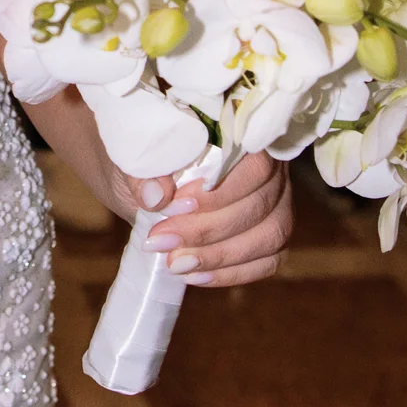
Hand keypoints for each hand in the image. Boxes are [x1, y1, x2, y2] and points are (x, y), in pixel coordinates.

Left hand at [130, 150, 291, 287]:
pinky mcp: (268, 231)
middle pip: (261, 203)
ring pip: (270, 234)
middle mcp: (268, 162)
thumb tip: (157, 197)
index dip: (219, 193)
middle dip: (208, 230)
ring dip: (221, 256)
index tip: (172, 207)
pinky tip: (194, 276)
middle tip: (161, 242)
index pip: (254, 164)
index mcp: (240, 130)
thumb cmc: (140, 155)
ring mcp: (275, 198)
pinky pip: (268, 259)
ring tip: (174, 264)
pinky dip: (233, 272)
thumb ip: (143, 170)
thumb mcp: (132, 155)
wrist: (138, 170)